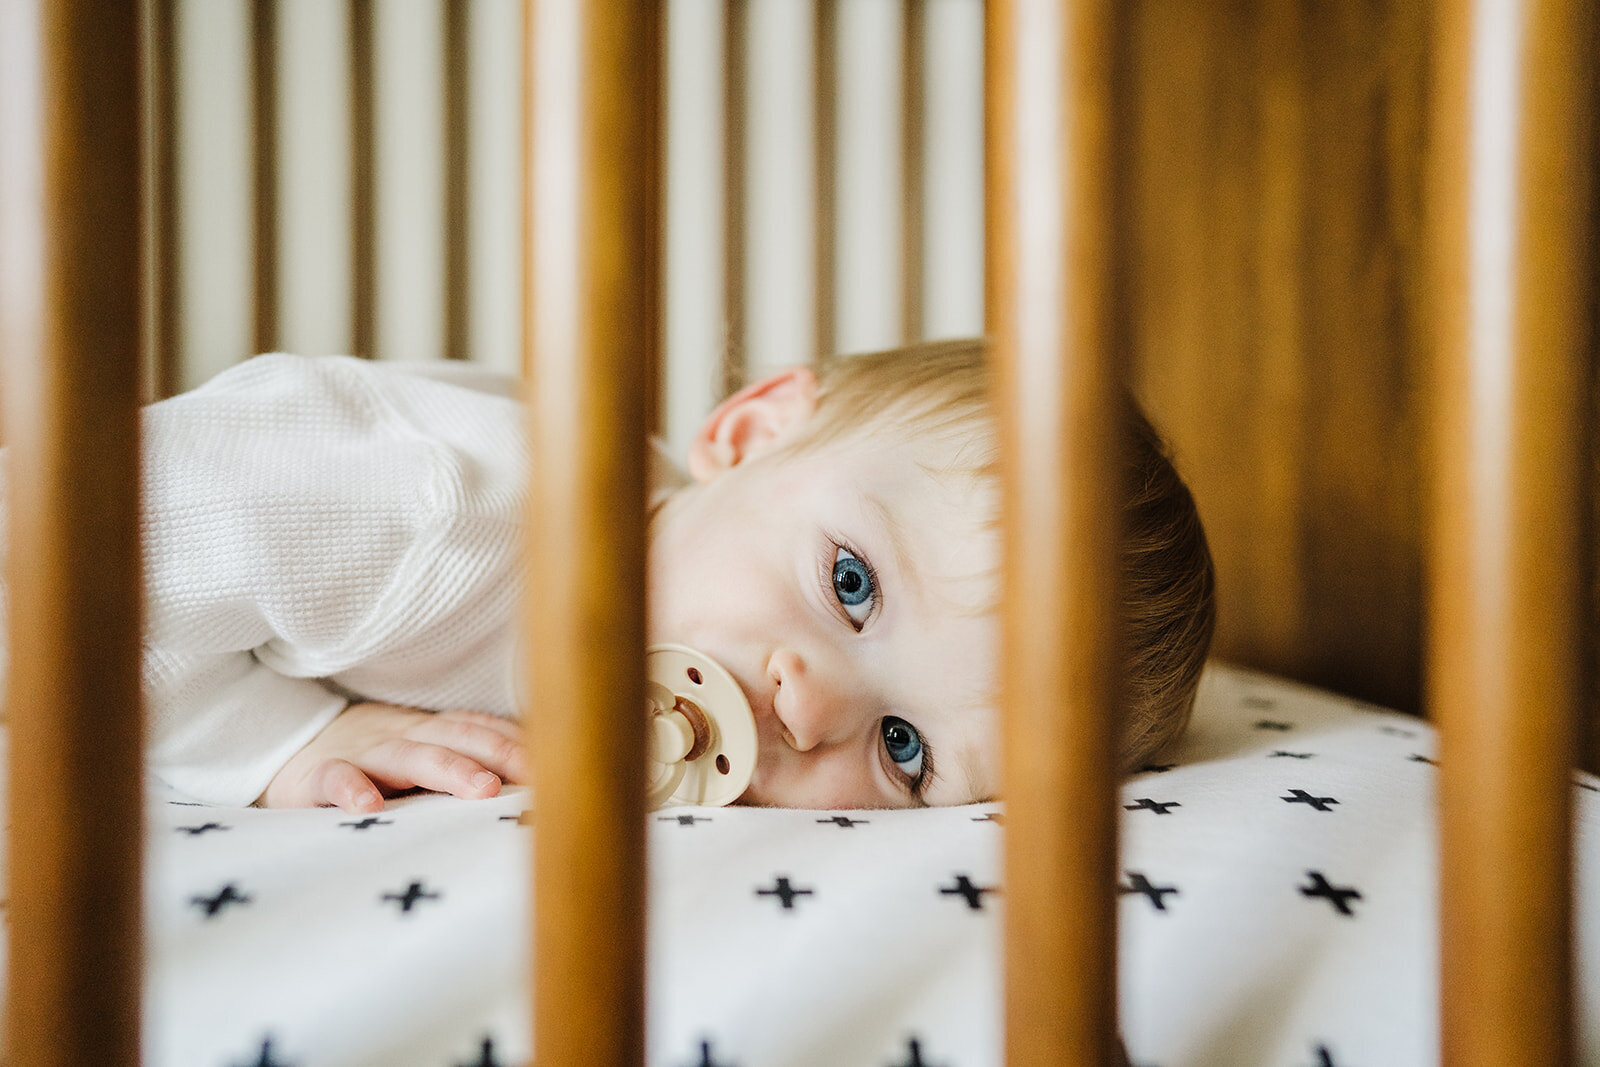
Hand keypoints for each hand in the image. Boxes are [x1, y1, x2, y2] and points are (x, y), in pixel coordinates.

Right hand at [259, 703, 526, 812]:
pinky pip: (334, 779)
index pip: (484, 729)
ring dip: (448, 769)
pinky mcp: (315, 778)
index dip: (522, 744)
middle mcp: (404, 737)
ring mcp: (362, 754)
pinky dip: (351, 789)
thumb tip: (535, 787)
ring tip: (481, 789)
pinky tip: (370, 807)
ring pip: (409, 756)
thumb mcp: (422, 757)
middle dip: (501, 754)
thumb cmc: (374, 764)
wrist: (288, 754)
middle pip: (459, 738)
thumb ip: (467, 764)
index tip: (562, 763)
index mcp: (433, 732)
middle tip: (536, 776)